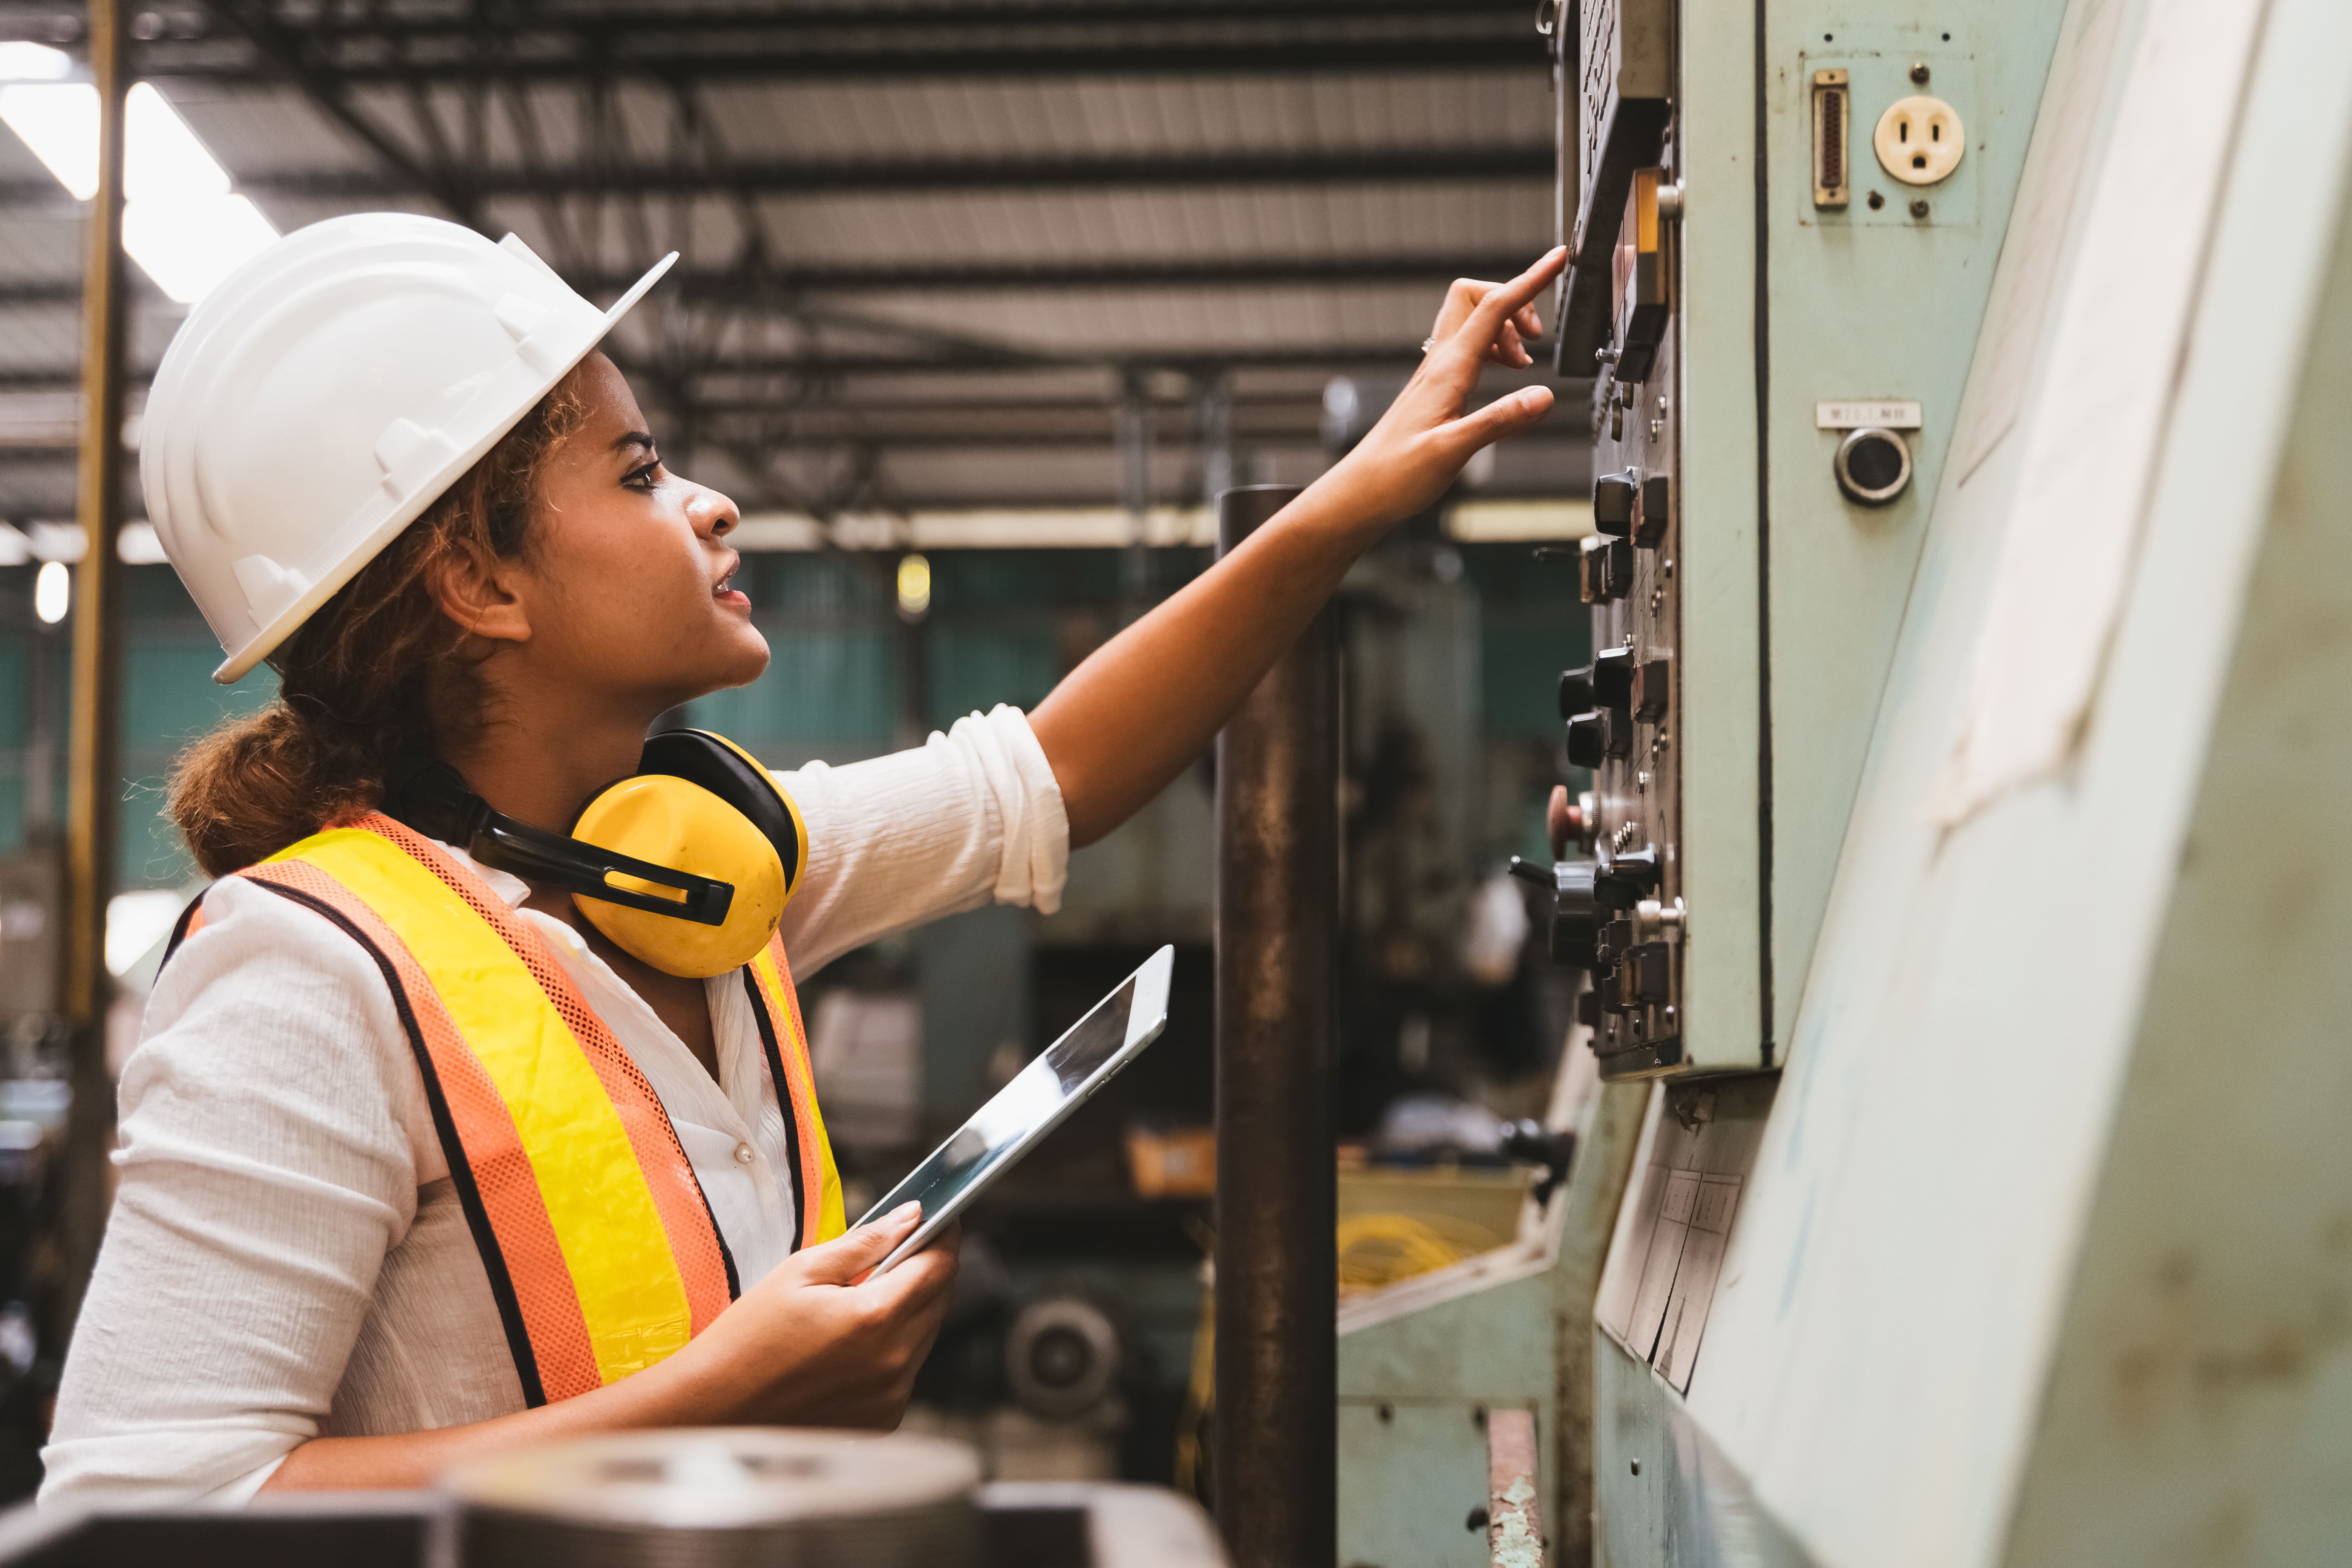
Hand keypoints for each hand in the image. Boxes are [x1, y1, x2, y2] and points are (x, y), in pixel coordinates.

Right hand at [669, 1201, 958, 1428]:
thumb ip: (865, 1243)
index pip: (940, 1265)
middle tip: (899, 1249)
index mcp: (876, 1318)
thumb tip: (910, 1218)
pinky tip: (853, 1341)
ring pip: (925, 1334)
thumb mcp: (802, 1271)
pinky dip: (892, 1348)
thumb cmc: (748, 1339)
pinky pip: (905, 1370)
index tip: (939, 1219)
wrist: (715, 1409)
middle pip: (940, 1299)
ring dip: (909, 1309)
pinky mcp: (881, 1420)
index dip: (944, 1235)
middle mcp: (893, 1362)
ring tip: (865, 1297)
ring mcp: (890, 1396)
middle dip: (927, 1268)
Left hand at [1312, 246, 1567, 532]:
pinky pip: (1468, 349)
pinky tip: (1503, 375)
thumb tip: (1543, 396)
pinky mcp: (1435, 389)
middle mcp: (1439, 363)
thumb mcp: (1453, 452)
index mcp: (1447, 370)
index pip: (1494, 308)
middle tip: (1537, 337)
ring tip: (1524, 364)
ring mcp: (1436, 374)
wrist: (1360, 494)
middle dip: (1513, 301)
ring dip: (1505, 330)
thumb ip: (1500, 422)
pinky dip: (1493, 350)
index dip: (1530, 280)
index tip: (1558, 259)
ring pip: (1472, 322)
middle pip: (1476, 298)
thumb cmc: (1395, 476)